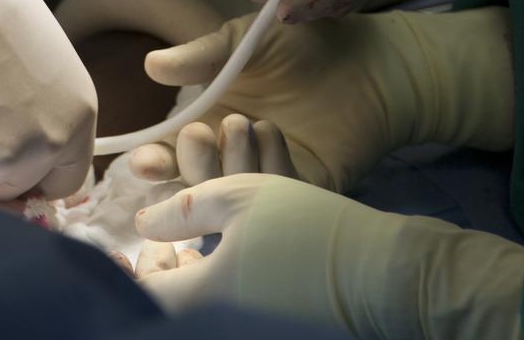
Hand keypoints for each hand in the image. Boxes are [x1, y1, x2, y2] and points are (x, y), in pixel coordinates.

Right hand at [131, 8, 514, 192]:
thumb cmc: (302, 42)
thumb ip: (199, 57)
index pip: (168, 154)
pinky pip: (273, 194)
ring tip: (244, 122)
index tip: (144, 159)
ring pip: (229, 196)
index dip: (152, 162)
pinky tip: (272, 132)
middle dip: (187, 165)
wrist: (367, 57)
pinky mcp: (303, 187)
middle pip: (192, 183)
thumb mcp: (243, 41)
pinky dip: (266, 169)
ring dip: (226, 165)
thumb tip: (150, 66)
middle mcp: (231, 154)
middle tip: (200, 134)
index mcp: (207, 122)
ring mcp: (266, 173)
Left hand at [133, 174, 523, 338]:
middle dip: (172, 258)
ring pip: (206, 298)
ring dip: (203, 260)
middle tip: (182, 229)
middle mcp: (217, 327)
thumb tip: (145, 223)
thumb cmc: (306, 230)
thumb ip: (182, 208)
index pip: (142, 296)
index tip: (153, 239)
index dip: (137, 265)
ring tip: (217, 222)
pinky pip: (237, 303)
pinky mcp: (277, 326)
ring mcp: (249, 331)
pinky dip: (231, 274)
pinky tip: (246, 241)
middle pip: (174, 298)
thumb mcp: (239, 197)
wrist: (386, 273)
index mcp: (197, 303)